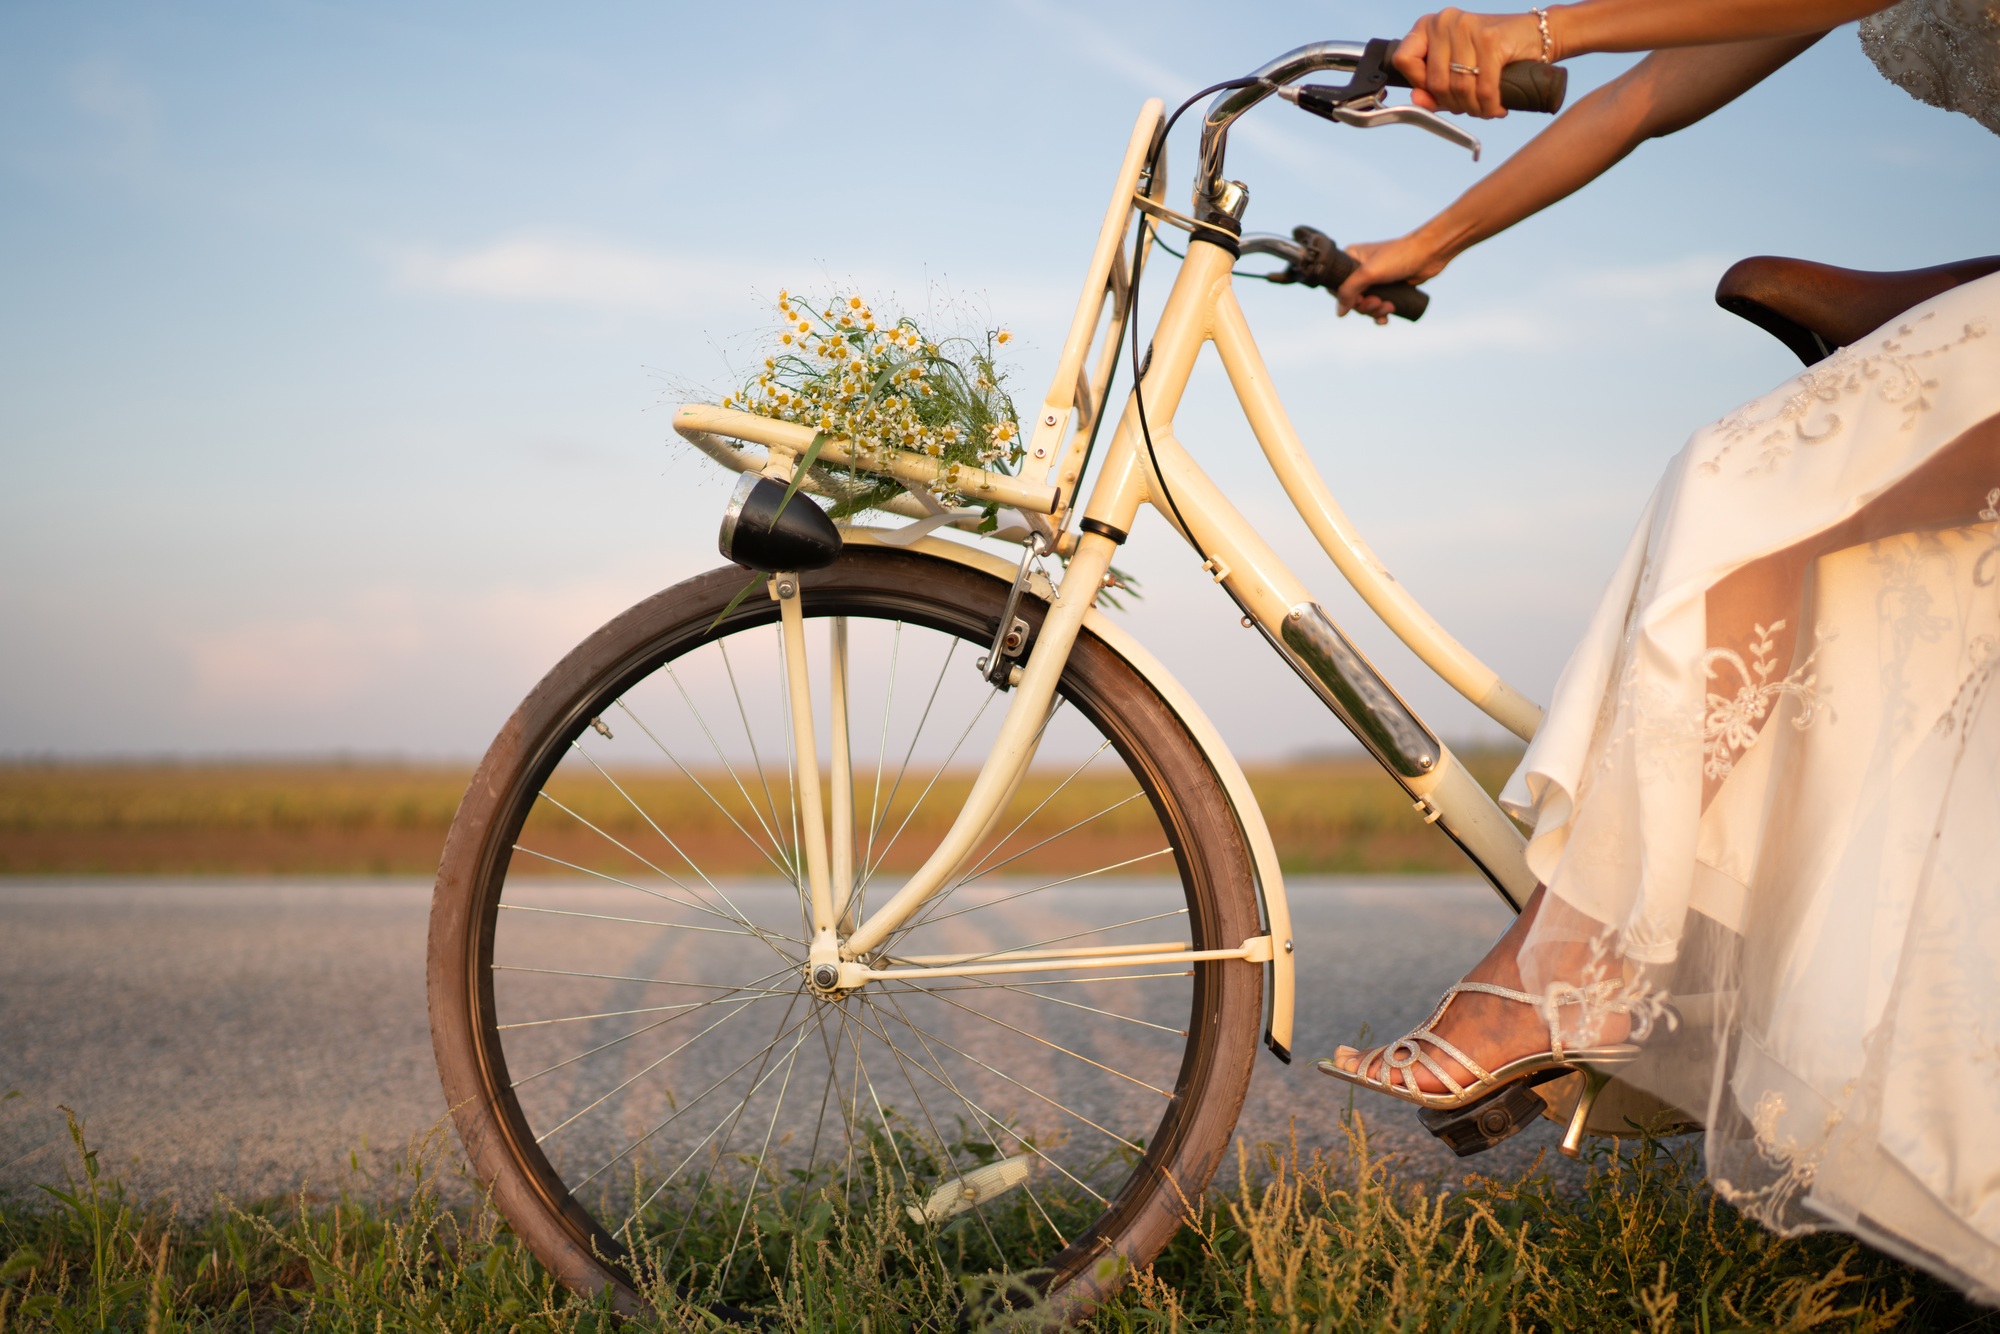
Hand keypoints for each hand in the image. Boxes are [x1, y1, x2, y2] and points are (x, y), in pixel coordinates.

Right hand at [1336, 234, 1451, 322]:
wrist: (1429, 254)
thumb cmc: (1399, 257)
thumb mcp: (1369, 272)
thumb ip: (1349, 290)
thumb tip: (1340, 313)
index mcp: (1351, 258)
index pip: (1335, 284)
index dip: (1344, 297)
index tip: (1359, 298)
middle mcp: (1360, 269)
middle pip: (1351, 298)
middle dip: (1364, 306)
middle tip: (1377, 302)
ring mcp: (1374, 280)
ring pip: (1365, 305)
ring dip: (1375, 311)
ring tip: (1388, 307)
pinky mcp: (1388, 288)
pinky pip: (1378, 307)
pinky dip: (1381, 314)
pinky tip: (1387, 317)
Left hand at [1394, 8, 1550, 118]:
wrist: (1534, 36)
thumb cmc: (1493, 54)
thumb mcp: (1456, 70)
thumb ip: (1432, 88)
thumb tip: (1416, 100)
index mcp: (1429, 25)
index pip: (1403, 60)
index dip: (1418, 84)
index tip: (1437, 93)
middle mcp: (1445, 21)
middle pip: (1435, 81)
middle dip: (1454, 104)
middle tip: (1471, 108)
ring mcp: (1467, 27)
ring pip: (1459, 87)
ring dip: (1474, 108)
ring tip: (1485, 109)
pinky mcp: (1490, 39)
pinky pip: (1483, 87)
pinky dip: (1489, 105)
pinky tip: (1496, 108)